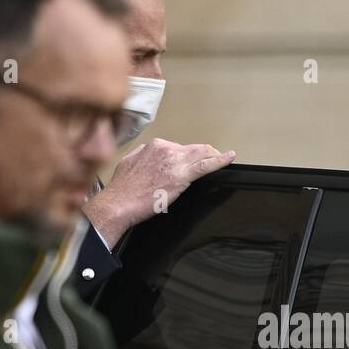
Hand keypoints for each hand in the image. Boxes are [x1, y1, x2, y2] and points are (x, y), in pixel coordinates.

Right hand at [84, 138, 234, 244]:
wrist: (119, 202)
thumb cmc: (123, 189)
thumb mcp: (130, 163)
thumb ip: (143, 157)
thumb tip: (148, 157)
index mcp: (154, 146)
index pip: (179, 147)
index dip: (188, 156)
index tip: (192, 162)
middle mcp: (166, 149)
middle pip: (193, 149)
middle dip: (205, 154)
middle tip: (214, 160)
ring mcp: (175, 161)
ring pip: (202, 153)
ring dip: (215, 156)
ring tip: (223, 159)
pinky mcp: (181, 175)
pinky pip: (206, 165)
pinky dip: (220, 160)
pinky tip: (229, 159)